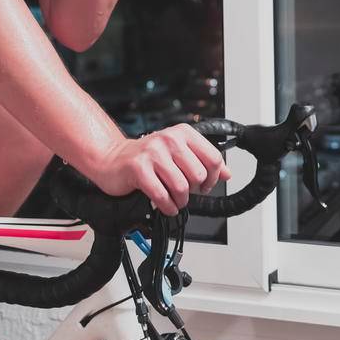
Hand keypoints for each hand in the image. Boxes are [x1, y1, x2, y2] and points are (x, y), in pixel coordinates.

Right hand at [86, 123, 231, 215]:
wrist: (113, 159)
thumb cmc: (147, 157)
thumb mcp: (178, 153)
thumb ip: (203, 161)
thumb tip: (227, 173)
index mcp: (183, 133)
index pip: (213, 158)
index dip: (213, 178)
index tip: (206, 185)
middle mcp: (169, 139)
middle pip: (198, 174)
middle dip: (195, 191)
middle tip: (186, 193)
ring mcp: (153, 153)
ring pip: (182, 186)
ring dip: (181, 201)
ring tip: (176, 200)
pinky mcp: (139, 168)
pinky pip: (162, 195)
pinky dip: (168, 206)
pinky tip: (166, 206)